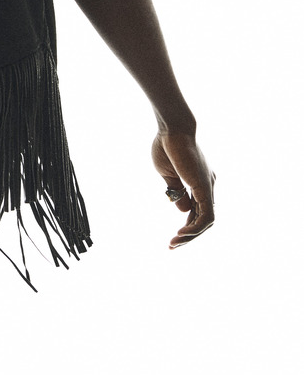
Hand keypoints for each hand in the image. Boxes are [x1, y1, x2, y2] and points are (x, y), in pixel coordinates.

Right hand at [151, 131, 214, 248]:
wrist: (172, 129)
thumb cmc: (167, 145)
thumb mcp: (168, 174)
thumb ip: (176, 192)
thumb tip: (183, 211)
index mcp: (199, 181)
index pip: (198, 210)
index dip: (188, 226)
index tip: (174, 236)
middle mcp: (208, 186)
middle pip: (204, 218)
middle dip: (189, 235)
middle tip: (172, 246)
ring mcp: (208, 187)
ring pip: (207, 221)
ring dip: (191, 235)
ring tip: (174, 243)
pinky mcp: (205, 188)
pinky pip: (206, 216)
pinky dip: (195, 228)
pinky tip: (181, 234)